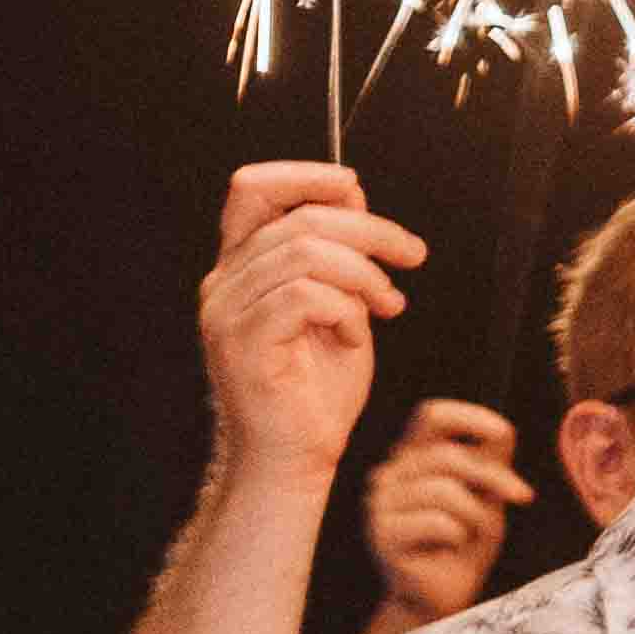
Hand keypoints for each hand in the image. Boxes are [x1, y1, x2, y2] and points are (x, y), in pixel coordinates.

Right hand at [192, 164, 423, 487]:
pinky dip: (346, 311)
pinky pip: (305, 296)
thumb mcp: (342, 307)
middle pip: (297, 218)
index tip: (355, 188)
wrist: (298, 458)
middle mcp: (223, 283)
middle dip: (370, 229)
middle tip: (411, 255)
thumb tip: (349, 194)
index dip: (305, 175)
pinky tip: (357, 337)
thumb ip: (339, 254)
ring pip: (305, 253)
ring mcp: (226, 313)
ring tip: (388, 306)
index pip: (252, 190)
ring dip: (364, 275)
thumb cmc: (318, 391)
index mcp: (241, 267)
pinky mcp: (242, 343)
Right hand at [355, 399, 529, 623]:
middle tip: (523, 497)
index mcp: (412, 456)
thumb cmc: (465, 543)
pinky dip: (459, 535)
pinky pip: (438, 521)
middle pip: (448, 455)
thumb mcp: (486, 496)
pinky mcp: (383, 533)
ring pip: (444, 490)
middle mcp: (390, 473)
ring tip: (472, 533)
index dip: (468, 417)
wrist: (443, 596)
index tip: (503, 434)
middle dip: (495, 477)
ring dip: (475, 514)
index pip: (431, 415)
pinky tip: (450, 548)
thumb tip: (503, 431)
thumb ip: (490, 463)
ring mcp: (380, 503)